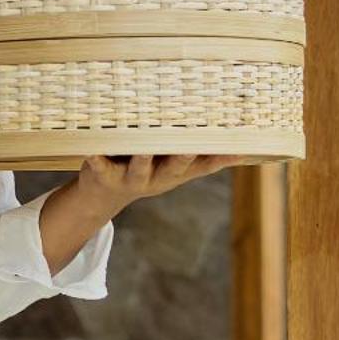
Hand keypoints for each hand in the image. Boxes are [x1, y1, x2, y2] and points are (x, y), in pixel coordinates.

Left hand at [72, 154, 263, 216]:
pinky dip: (97, 159)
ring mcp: (130, 177)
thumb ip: (206, 158)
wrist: (102, 197)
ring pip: (139, 168)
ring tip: (144, 148)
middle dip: (183, 156)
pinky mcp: (103, 173)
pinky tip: (93, 151)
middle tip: (192, 144)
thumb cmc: (146, 171)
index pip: (202, 164)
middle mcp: (156, 177)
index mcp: (176, 172)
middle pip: (174, 167)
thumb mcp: (177, 169)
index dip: (219, 155)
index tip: (235, 143)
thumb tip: (245, 148)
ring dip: (143, 158)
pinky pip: (100, 166)